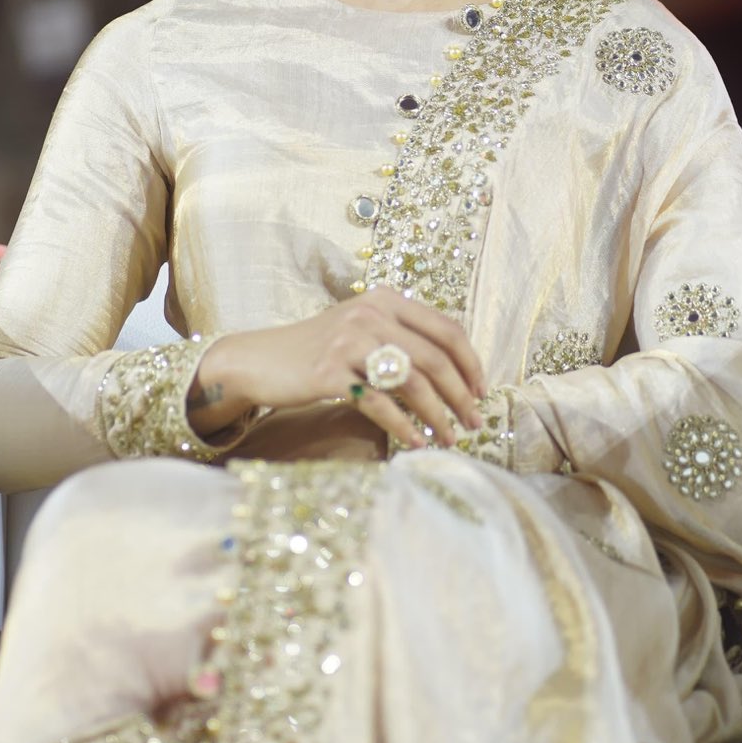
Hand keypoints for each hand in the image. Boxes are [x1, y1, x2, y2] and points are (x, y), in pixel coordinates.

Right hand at [191, 288, 486, 450]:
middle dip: (461, 396)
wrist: (260, 360)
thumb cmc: (317, 350)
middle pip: (436, 358)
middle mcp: (370, 315)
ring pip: (413, 383)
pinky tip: (416, 443)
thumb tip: (454, 373)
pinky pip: (380, 404)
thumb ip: (401, 337)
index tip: (481, 391)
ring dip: (438, 416)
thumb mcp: (361, 329)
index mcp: (385, 300)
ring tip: (450, 439)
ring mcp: (349, 342)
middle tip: (473, 423)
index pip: (446, 329)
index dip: (470, 362)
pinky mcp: (330, 372)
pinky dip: (405, 427)